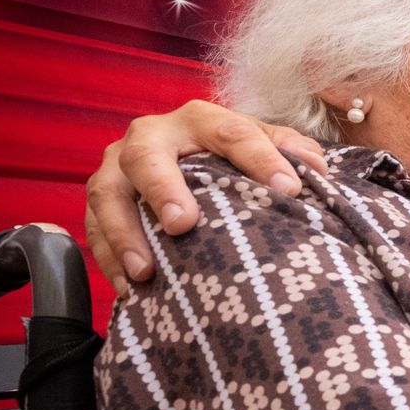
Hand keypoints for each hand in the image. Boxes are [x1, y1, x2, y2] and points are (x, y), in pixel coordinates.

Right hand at [85, 100, 326, 289]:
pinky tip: (130, 289)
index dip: (262, 159)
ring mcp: (118, 166)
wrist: (185, 155)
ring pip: (108, 193)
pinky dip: (109, 259)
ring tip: (147, 271)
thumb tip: (317, 169)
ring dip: (124, 233)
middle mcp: (153, 135)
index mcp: (202, 120)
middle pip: (147, 155)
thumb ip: (291, 152)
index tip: (289, 190)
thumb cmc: (231, 157)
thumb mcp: (263, 145)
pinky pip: (93, 228)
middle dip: (162, 188)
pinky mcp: (101, 199)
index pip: (233, 134)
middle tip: (183, 224)